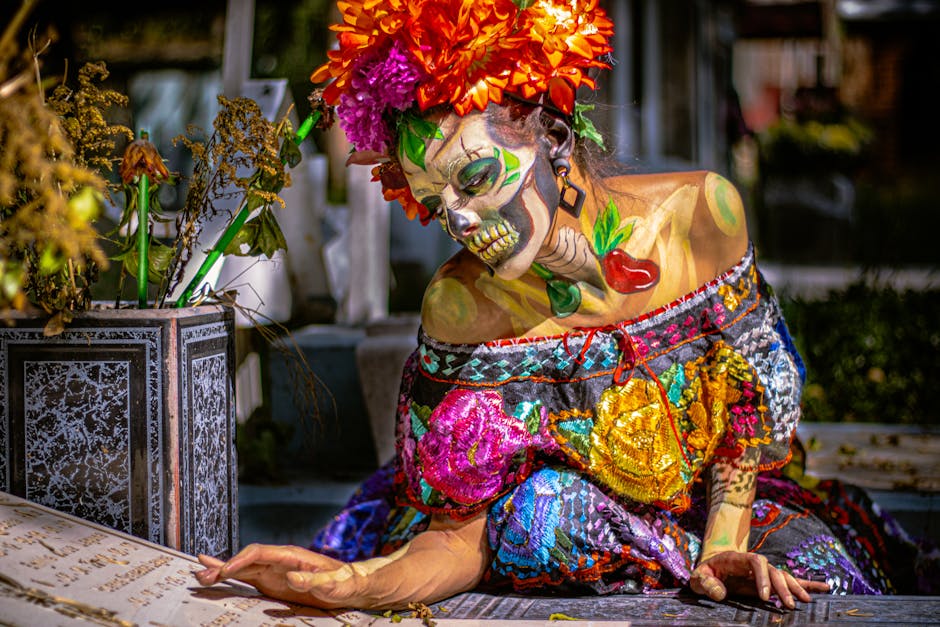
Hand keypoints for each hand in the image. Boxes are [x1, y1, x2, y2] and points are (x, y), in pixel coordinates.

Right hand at [194, 544, 360, 608]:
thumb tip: (292, 576)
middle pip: (246, 559)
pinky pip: (247, 578)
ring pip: (242, 568)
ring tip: (200, 577)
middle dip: (224, 567)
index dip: (241, 560)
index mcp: (292, 555)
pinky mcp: (272, 582)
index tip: (225, 570)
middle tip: (203, 577)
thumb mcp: (334, 584)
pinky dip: (230, 577)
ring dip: (222, 572)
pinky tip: (214, 576)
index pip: (260, 553)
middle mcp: (279, 560)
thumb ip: (314, 580)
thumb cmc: (344, 583)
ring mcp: (274, 570)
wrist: (351, 585)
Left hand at [690, 551, 829, 608]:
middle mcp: (755, 564)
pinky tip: (824, 587)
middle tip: (787, 605)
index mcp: (738, 559)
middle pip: (774, 570)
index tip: (764, 597)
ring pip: (784, 576)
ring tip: (805, 601)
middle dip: (782, 587)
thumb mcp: (698, 577)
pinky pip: (790, 580)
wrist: (711, 568)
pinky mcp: (769, 581)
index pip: (757, 562)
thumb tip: (720, 594)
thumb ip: (706, 583)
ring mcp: (763, 572)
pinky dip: (807, 583)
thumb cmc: (705, 573)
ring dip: (795, 588)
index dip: (763, 578)